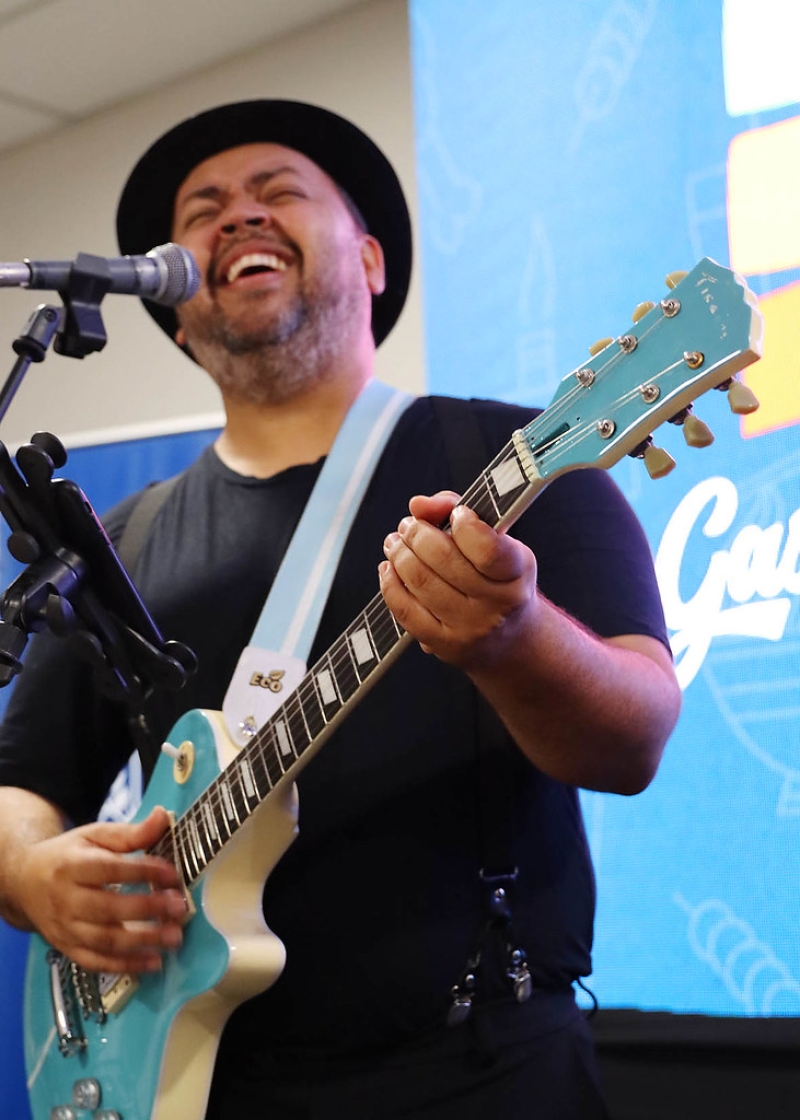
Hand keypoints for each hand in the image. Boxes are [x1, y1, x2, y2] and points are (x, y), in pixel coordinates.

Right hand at [14, 806, 185, 973]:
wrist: (25, 882)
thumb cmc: (68, 856)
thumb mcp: (94, 836)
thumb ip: (129, 833)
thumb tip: (162, 817)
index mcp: (73, 866)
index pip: (110, 869)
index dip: (143, 871)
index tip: (173, 874)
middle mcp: (66, 899)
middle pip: (107, 908)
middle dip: (146, 909)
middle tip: (179, 908)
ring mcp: (65, 928)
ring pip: (104, 940)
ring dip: (142, 942)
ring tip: (174, 937)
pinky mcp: (67, 948)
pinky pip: (96, 962)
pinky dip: (125, 965)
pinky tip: (153, 962)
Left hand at [379, 491, 538, 670]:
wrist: (512, 639)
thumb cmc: (500, 580)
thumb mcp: (498, 542)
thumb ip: (459, 510)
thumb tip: (419, 505)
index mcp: (516, 572)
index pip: (486, 547)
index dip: (464, 524)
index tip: (456, 514)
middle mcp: (496, 604)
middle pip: (443, 558)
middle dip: (417, 533)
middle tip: (409, 525)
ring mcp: (469, 628)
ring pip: (420, 581)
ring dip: (399, 554)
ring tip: (396, 543)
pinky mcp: (443, 645)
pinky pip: (405, 610)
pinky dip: (390, 584)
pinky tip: (390, 569)